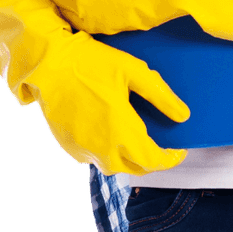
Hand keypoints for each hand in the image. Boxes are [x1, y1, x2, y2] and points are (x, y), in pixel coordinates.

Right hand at [0, 0, 189, 174]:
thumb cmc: (93, 63)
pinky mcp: (67, 145)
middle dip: (151, 161)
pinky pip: (93, 157)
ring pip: (112, 166)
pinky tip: (110, 134)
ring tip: (136, 142)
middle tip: (160, 147)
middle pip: (134, 168)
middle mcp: (101, 148)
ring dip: (128, 159)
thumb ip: (160, 95)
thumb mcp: (134, 71)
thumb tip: (183, 115)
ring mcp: (82, 149)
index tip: (178, 151)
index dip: (169, 159)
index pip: (152, 160)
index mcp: (121, 132)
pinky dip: (106, 152)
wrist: (49, 64)